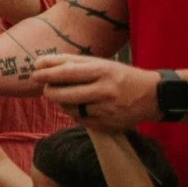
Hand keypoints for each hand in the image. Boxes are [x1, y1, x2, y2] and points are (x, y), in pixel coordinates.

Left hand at [33, 54, 160, 129]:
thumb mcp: (100, 63)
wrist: (153, 96)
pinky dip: (75, 113)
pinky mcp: (108, 125)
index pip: (66, 73)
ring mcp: (107, 110)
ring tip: (67, 96)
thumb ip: (70, 62)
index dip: (46, 74)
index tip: (34, 74)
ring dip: (62, 103)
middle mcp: (105, 91)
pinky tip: (82, 106)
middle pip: (63, 95)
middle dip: (49, 91)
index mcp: (102, 71)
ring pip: (70, 109)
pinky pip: (80, 120)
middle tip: (47, 88)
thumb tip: (39, 63)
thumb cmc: (120, 75)